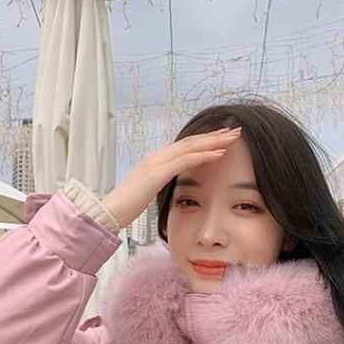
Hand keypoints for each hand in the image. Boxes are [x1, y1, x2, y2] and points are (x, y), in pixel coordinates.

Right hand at [103, 127, 241, 228]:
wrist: (108, 213)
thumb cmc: (126, 207)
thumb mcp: (147, 193)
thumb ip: (160, 185)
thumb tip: (172, 186)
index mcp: (155, 160)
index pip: (185, 146)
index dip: (205, 141)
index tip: (223, 138)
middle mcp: (156, 156)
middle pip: (191, 141)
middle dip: (215, 135)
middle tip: (235, 130)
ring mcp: (156, 162)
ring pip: (191, 146)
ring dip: (214, 140)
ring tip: (233, 137)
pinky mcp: (157, 173)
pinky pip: (185, 161)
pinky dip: (204, 155)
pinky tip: (220, 153)